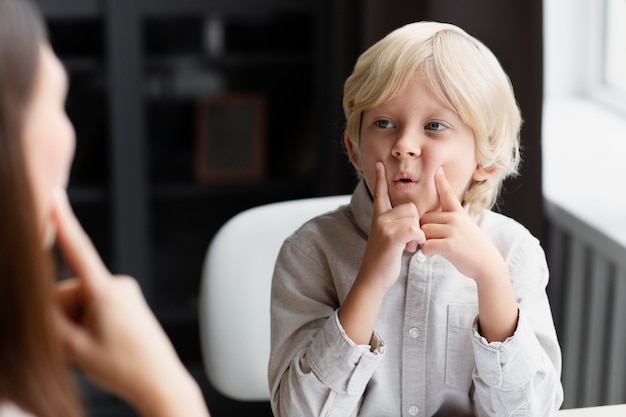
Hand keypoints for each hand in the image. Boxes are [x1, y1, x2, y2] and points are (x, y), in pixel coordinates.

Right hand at [51, 189, 208, 416]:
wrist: (159, 382)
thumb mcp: (76, 351)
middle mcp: (117, 285)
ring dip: (75, 325)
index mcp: (106, 293)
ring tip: (93, 350)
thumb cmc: (123, 368)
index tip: (55, 197)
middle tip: (78, 348)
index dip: (64, 223)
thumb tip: (33, 303)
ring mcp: (124, 292)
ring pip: (78, 303)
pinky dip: (87, 324)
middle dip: (63, 319)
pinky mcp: (126, 300)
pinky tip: (99, 346)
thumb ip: (49, 324)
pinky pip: (93, 306)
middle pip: (67, 293)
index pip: (78, 252)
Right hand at [360, 162, 424, 289]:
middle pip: (409, 207)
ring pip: (413, 217)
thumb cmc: (383, 261)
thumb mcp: (387, 239)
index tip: (380, 164)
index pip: (380, 194)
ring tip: (408, 247)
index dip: (380, 179)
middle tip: (409, 241)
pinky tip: (411, 249)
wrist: (373, 278)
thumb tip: (411, 222)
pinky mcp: (391, 237)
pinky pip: (414, 229)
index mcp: (378, 217)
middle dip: (415, 223)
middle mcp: (380, 219)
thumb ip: (395, 226)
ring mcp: (384, 227)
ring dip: (417, 233)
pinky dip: (418, 239)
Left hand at [420, 167, 500, 281]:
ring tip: (434, 248)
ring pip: (423, 231)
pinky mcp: (449, 245)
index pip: (448, 194)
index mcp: (459, 213)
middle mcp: (455, 218)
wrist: (487, 265)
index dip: (441, 182)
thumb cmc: (473, 249)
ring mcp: (453, 230)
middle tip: (431, 241)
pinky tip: (433, 254)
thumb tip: (432, 221)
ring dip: (424, 242)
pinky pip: (426, 245)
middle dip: (424, 231)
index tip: (437, 169)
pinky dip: (426, 252)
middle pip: (425, 219)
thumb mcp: (466, 228)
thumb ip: (451, 221)